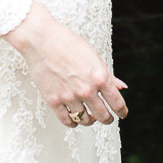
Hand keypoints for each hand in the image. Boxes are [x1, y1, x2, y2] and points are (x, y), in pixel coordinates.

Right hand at [5, 4, 128, 127]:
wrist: (41, 40)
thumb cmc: (68, 43)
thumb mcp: (93, 56)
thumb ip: (108, 75)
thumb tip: (121, 87)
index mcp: (100, 77)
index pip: (117, 103)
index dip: (122, 111)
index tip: (122, 114)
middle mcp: (87, 90)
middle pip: (103, 116)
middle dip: (108, 119)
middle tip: (107, 118)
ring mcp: (70, 97)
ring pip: (85, 120)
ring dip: (90, 120)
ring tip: (90, 116)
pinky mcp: (53, 101)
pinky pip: (67, 121)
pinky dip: (73, 122)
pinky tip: (74, 117)